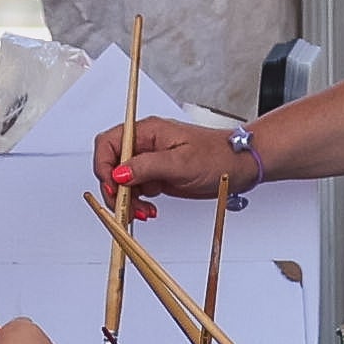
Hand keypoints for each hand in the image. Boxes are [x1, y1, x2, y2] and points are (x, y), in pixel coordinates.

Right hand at [99, 114, 245, 206]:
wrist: (239, 166)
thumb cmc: (218, 156)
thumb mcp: (181, 162)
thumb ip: (147, 167)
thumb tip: (119, 173)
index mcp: (147, 132)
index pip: (108, 143)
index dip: (103, 166)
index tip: (112, 186)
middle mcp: (145, 144)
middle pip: (111, 165)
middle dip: (115, 189)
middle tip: (126, 207)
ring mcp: (150, 161)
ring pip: (122, 182)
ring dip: (127, 200)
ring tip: (143, 212)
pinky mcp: (157, 175)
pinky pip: (136, 190)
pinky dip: (138, 203)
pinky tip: (149, 210)